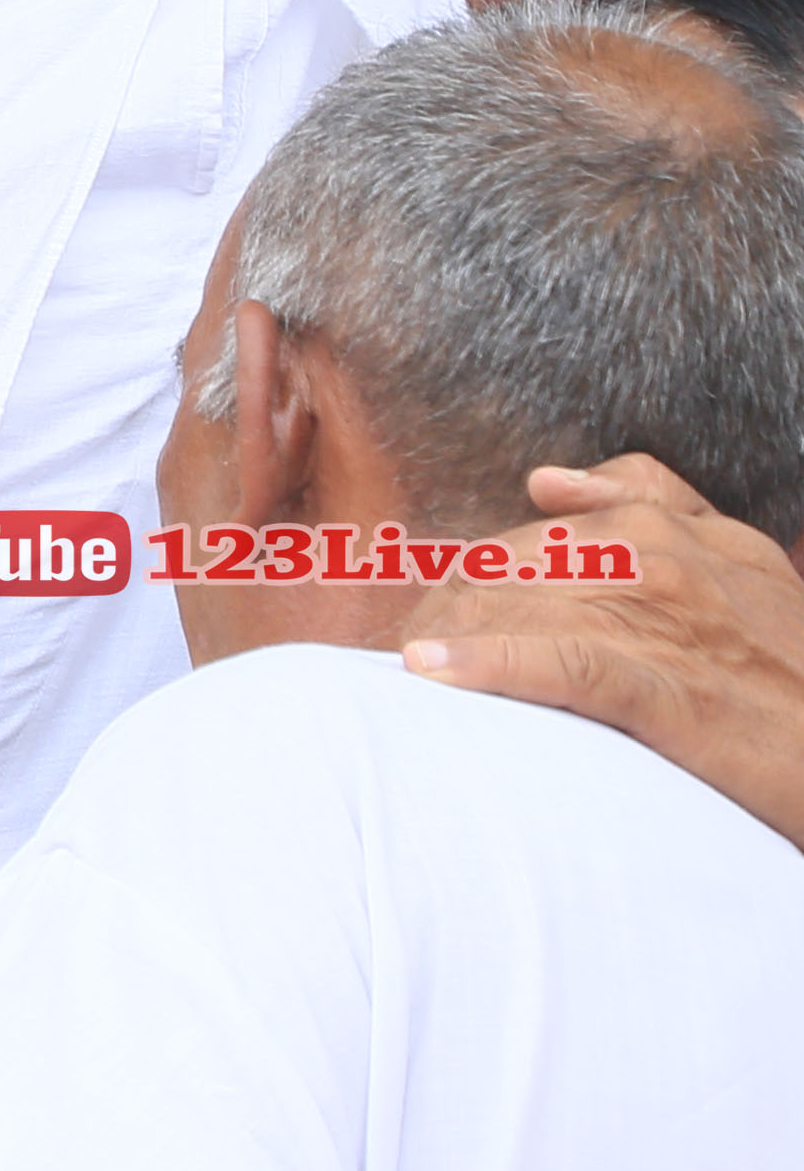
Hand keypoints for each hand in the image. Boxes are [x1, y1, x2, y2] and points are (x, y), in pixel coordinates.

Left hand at [398, 456, 803, 846]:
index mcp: (665, 527)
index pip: (525, 539)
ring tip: (404, 680)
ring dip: (447, 642)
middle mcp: (656, 558)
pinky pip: (556, 664)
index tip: (440, 624)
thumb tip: (546, 481)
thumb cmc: (789, 666)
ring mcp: (661, 621)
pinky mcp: (665, 689)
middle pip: (501, 572)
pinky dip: (488, 667)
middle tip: (414, 660)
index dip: (474, 585)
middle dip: (445, 616)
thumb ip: (653, 504)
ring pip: (513, 611)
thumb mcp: (742, 563)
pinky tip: (431, 672)